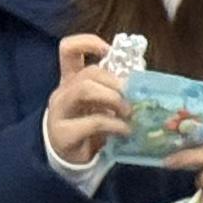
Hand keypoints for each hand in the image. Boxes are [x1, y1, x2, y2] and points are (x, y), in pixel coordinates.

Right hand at [43, 35, 132, 166]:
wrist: (72, 160)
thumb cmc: (90, 127)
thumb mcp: (103, 104)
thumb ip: (115, 90)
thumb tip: (143, 79)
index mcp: (72, 80)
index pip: (69, 49)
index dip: (88, 43)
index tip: (109, 51)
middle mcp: (63, 92)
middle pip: (87, 72)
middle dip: (115, 81)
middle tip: (132, 95)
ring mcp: (59, 112)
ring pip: (83, 89)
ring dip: (113, 97)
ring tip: (129, 111)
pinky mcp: (64, 134)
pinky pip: (92, 122)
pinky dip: (115, 124)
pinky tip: (125, 130)